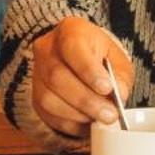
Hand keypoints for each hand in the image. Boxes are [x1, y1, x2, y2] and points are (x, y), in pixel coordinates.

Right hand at [30, 18, 133, 138]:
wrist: (82, 61)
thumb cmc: (101, 58)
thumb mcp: (117, 60)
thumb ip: (120, 76)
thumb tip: (119, 94)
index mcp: (69, 30)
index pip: (72, 47)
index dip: (88, 70)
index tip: (107, 88)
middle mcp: (47, 49)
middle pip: (57, 76)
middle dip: (86, 100)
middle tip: (109, 114)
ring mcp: (37, 73)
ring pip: (48, 98)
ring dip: (78, 114)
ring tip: (100, 119)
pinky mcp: (35, 96)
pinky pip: (47, 115)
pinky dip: (70, 124)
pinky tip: (87, 124)